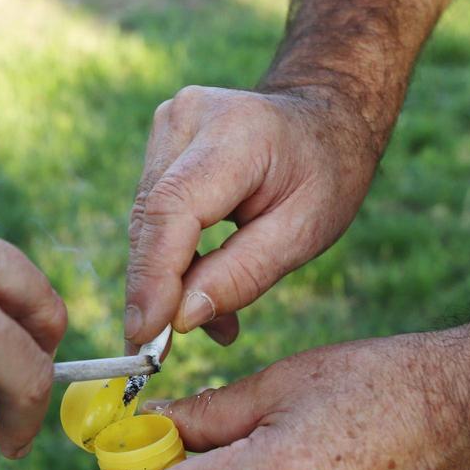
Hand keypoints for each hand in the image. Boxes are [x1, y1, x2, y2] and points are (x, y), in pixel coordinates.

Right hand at [125, 85, 377, 346]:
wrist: (324, 116)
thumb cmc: (325, 173)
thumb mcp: (304, 233)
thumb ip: (243, 275)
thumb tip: (181, 319)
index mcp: (235, 133)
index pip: (172, 211)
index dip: (153, 277)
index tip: (144, 335)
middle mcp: (187, 120)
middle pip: (151, 221)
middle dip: (153, 292)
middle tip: (159, 352)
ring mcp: (168, 126)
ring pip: (145, 224)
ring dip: (163, 281)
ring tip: (203, 323)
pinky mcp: (160, 144)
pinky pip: (152, 215)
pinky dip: (168, 259)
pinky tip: (196, 292)